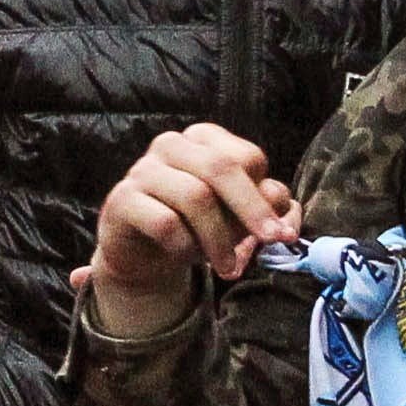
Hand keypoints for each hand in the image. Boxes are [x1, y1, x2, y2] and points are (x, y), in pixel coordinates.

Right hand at [78, 124, 293, 336]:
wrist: (140, 254)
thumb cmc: (192, 227)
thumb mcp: (234, 217)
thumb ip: (262, 206)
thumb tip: (283, 208)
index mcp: (203, 139)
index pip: (246, 157)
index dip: (266, 196)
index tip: (279, 232)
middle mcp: (172, 145)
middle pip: (221, 168)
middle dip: (251, 209)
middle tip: (271, 242)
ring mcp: (143, 169)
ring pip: (195, 196)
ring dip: (218, 238)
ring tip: (226, 266)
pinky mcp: (122, 199)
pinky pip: (165, 223)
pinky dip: (184, 247)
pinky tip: (185, 257)